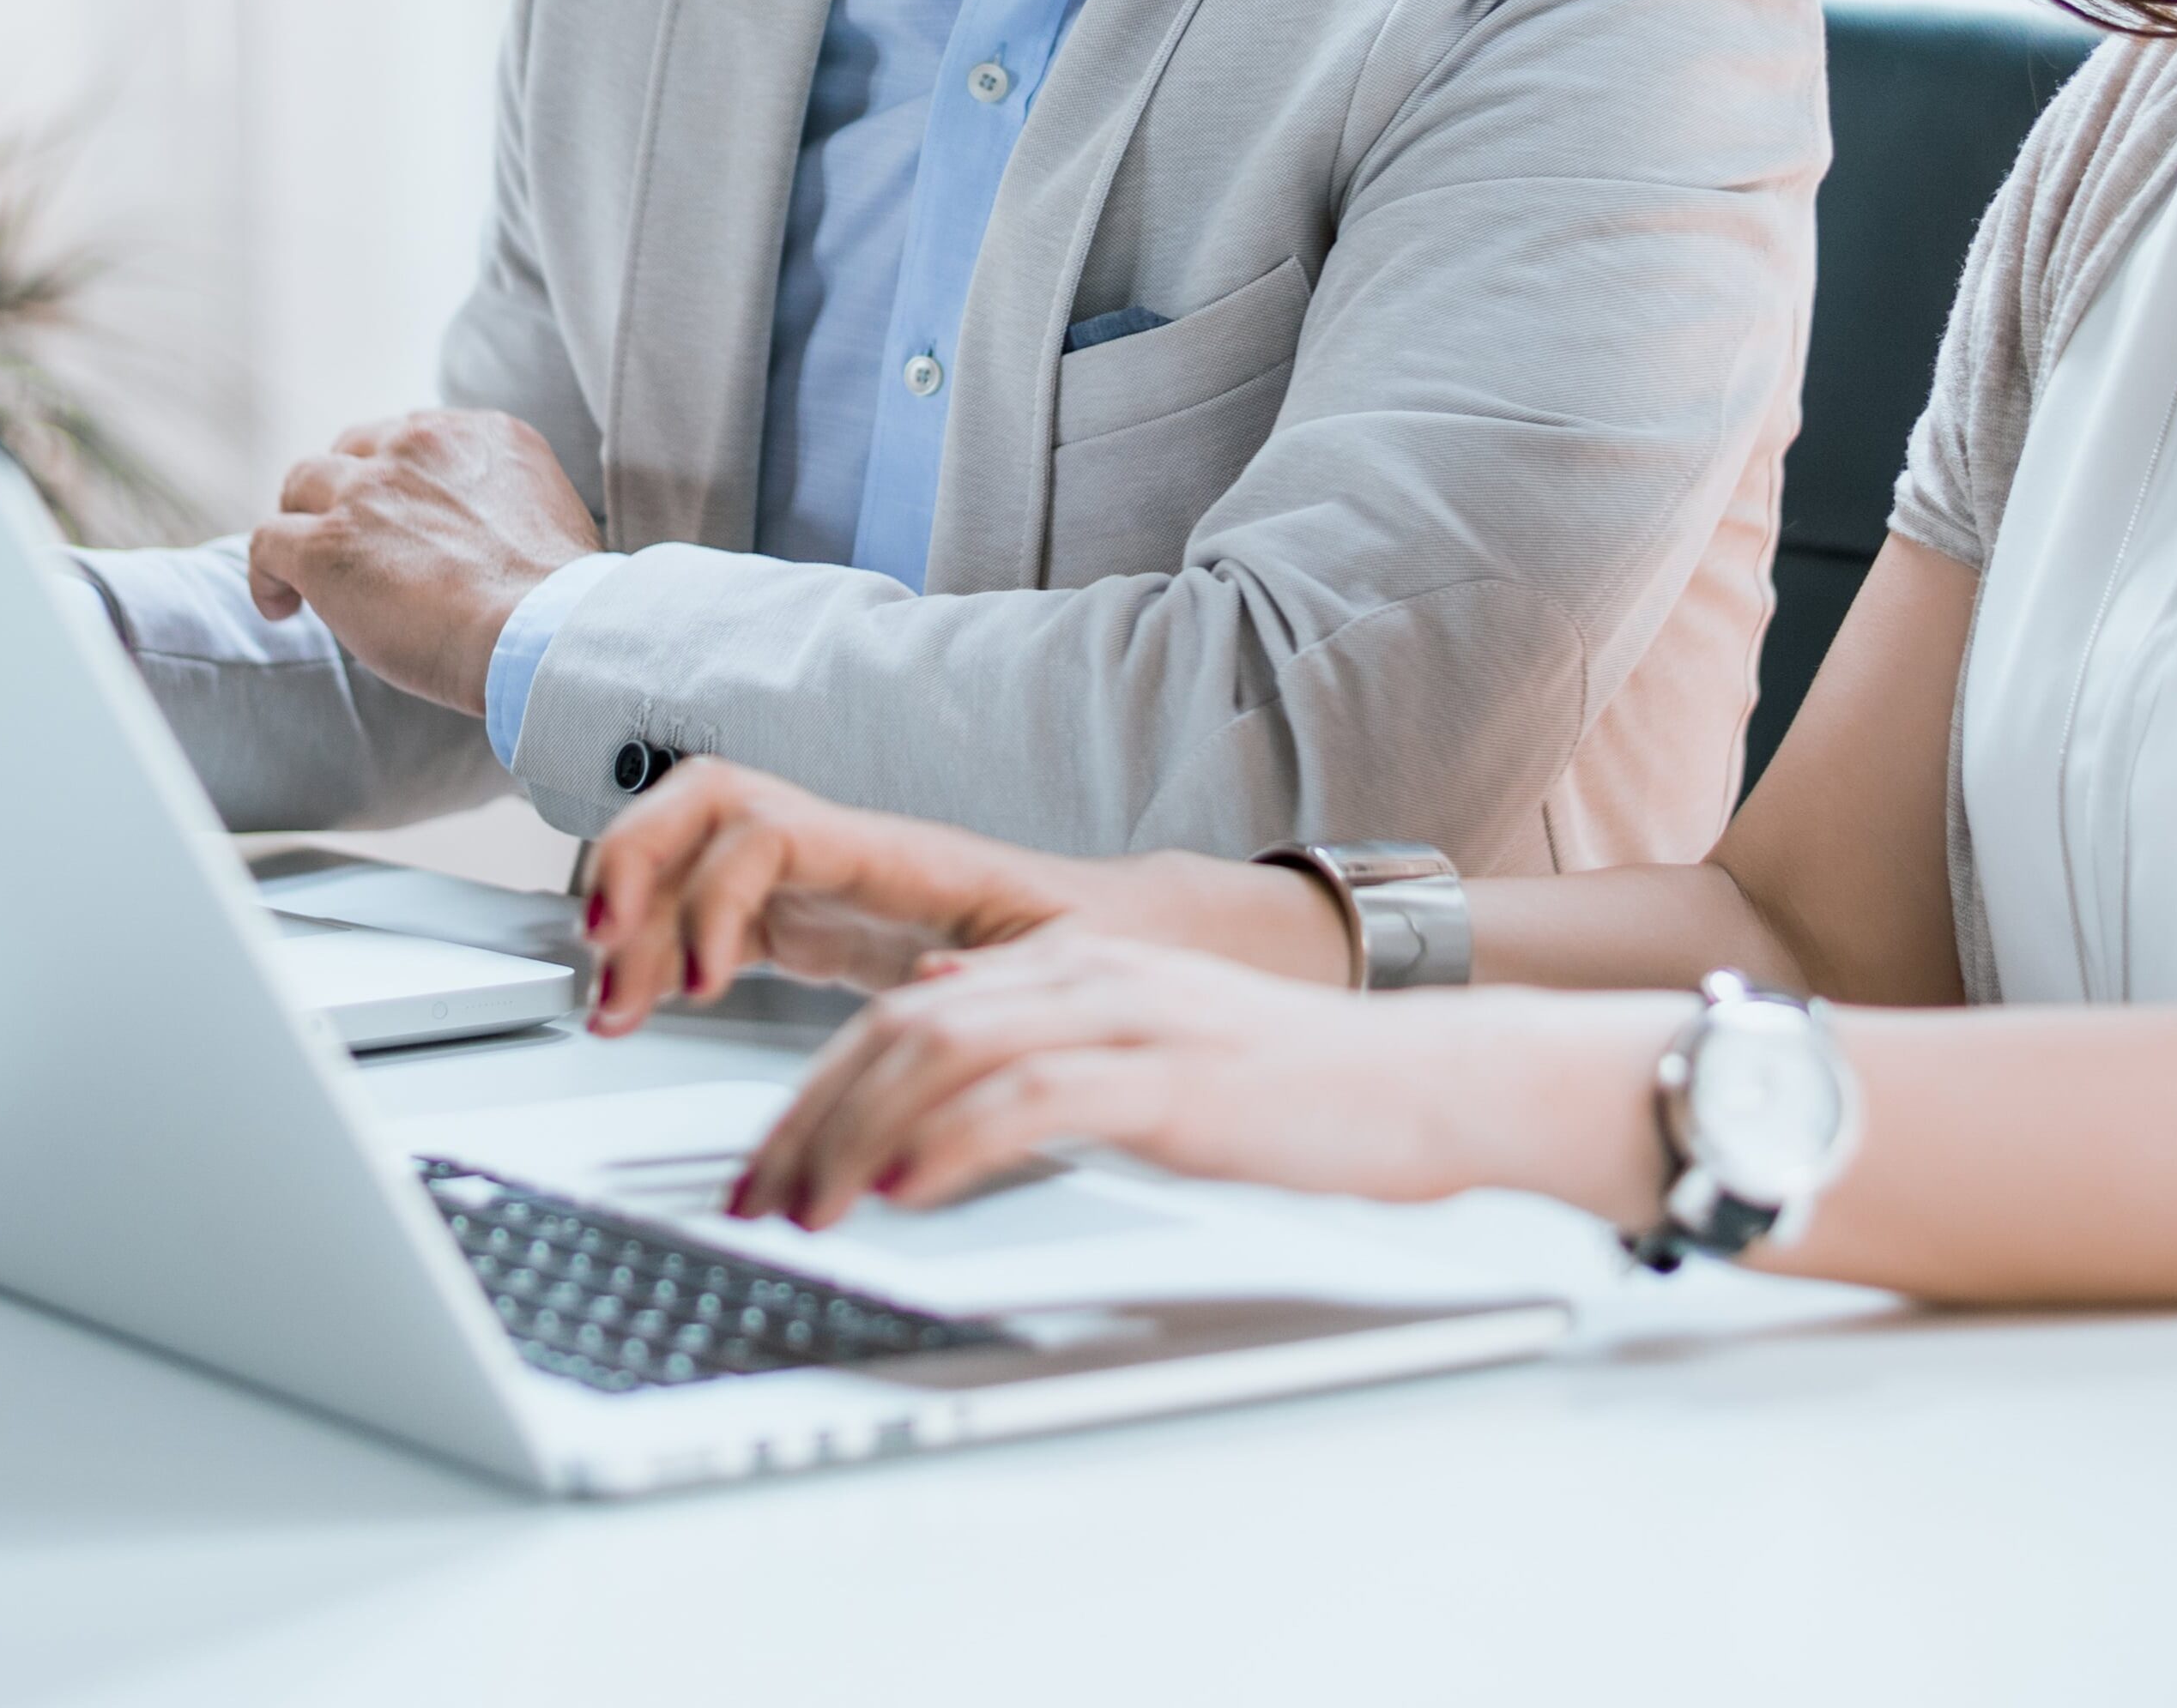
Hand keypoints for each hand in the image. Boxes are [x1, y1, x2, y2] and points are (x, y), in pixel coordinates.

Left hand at [242, 408, 601, 719]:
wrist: (543, 632)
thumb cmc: (556, 603)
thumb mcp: (546, 517)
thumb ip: (503, 505)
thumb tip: (481, 544)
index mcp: (480, 434)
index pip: (411, 436)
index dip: (392, 477)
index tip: (395, 519)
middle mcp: (418, 445)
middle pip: (351, 448)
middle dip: (342, 489)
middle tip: (347, 539)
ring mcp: (366, 491)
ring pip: (302, 483)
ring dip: (302, 523)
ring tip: (304, 573)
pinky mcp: (325, 544)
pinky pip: (268, 542)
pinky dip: (267, 576)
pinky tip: (281, 608)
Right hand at [576, 760, 1097, 1032]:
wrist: (1117, 940)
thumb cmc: (1097, 944)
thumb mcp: (1064, 970)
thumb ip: (999, 981)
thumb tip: (931, 988)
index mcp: (898, 855)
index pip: (768, 827)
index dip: (715, 893)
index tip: (699, 984)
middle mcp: (841, 851)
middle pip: (700, 802)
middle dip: (632, 862)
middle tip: (602, 952)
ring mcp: (814, 882)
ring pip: (687, 853)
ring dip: (632, 913)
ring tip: (608, 1002)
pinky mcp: (803, 924)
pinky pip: (702, 914)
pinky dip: (655, 951)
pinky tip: (639, 1005)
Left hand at [728, 930, 1693, 1234]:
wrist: (1420, 1082)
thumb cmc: (1293, 1086)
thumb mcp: (1145, 1044)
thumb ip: (1044, 1031)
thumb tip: (937, 1013)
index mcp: (1070, 967)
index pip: (900, 1014)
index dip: (815, 1090)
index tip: (767, 1164)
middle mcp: (1083, 976)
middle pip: (898, 1031)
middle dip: (809, 1119)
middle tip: (756, 1199)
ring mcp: (1124, 1020)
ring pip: (943, 1057)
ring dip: (857, 1137)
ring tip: (810, 1208)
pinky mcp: (1165, 1079)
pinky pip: (1031, 1102)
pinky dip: (952, 1146)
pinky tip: (907, 1192)